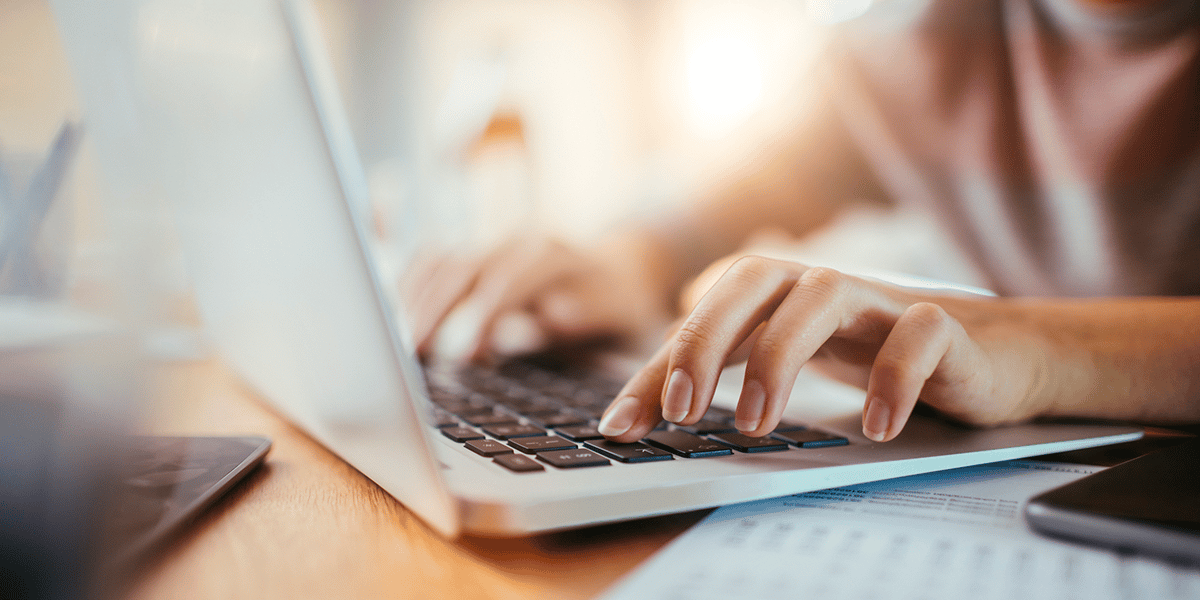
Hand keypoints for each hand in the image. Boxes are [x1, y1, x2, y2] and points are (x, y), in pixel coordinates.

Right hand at [405, 235, 672, 360]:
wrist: (625, 269)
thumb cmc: (622, 305)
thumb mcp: (620, 313)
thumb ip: (587, 313)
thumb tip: (551, 315)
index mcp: (554, 256)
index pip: (508, 279)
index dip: (483, 315)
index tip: (465, 352)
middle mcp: (518, 243)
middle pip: (463, 267)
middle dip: (434, 309)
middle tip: (411, 353)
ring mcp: (493, 246)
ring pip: (441, 261)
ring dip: (414, 300)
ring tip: (396, 345)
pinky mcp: (476, 257)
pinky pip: (432, 261)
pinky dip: (409, 286)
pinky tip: (392, 316)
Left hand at [597, 256, 1051, 442]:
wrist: (991, 352)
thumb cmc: (873, 350)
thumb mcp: (789, 358)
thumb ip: (720, 366)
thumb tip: (640, 392)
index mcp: (779, 292)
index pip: (702, 312)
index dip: (656, 365)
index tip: (622, 427)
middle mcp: (821, 284)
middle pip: (752, 277)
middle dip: (706, 339)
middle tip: (682, 410)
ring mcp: (881, 300)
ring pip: (823, 294)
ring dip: (780, 356)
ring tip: (755, 423)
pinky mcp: (943, 326)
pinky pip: (918, 335)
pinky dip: (892, 377)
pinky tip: (873, 426)